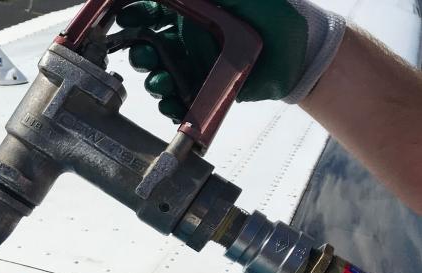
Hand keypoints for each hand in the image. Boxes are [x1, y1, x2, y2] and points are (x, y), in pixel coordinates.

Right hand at [116, 0, 345, 119]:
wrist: (302, 55)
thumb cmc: (277, 16)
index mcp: (194, 14)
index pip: (154, 12)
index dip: (135, 14)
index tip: (124, 17)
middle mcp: (189, 40)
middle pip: (150, 47)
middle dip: (140, 54)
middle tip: (143, 57)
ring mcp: (196, 67)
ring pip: (160, 75)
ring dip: (153, 81)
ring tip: (161, 84)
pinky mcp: (205, 91)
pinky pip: (180, 101)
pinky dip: (171, 106)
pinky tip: (172, 105)